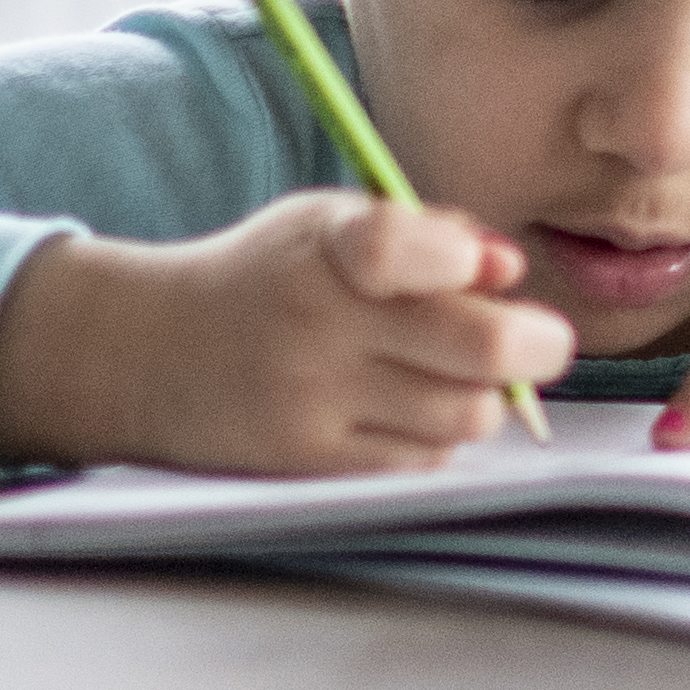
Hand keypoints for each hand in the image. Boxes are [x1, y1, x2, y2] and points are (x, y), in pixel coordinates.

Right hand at [0, 198, 572, 477]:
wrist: (146, 354)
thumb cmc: (267, 277)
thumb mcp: (330, 225)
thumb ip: (428, 234)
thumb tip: (509, 268)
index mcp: (326, 248)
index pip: (403, 246)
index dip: (464, 259)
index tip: (483, 268)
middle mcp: (318, 326)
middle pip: (479, 349)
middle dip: (537, 346)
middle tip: (542, 342)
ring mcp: (314, 402)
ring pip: (464, 415)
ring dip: (484, 397)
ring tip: (459, 376)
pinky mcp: (310, 463)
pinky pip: (420, 462)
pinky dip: (437, 439)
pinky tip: (410, 411)